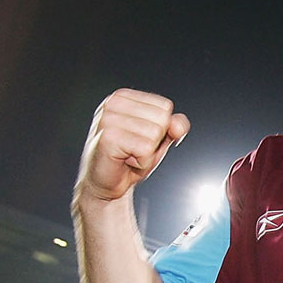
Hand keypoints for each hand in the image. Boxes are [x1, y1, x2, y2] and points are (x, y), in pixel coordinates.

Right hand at [75, 89, 190, 200]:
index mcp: (123, 97)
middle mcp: (113, 103)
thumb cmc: (129, 159)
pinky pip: (146, 149)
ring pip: (155, 134)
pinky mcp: (108, 138)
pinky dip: (142, 163)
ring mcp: (108, 119)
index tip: (140, 138)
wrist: (105, 184)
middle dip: (154, 141)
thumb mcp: (158, 138)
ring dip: (147, 154)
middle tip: (133, 149)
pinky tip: (125, 161)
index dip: (160, 129)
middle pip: (162, 119)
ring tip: (128, 155)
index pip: (165, 106)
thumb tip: (177, 125)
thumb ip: (174, 126)